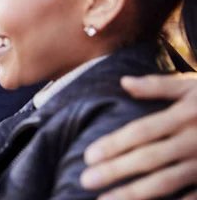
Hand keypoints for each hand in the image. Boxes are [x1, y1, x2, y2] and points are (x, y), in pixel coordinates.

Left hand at [80, 73, 196, 199]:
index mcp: (183, 117)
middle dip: (115, 171)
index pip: (140, 132)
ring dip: (134, 193)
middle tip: (85, 180)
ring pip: (165, 182)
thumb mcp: (193, 88)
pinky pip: (191, 197)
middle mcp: (192, 141)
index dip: (113, 144)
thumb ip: (157, 86)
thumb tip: (123, 82)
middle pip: (147, 158)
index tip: (88, 156)